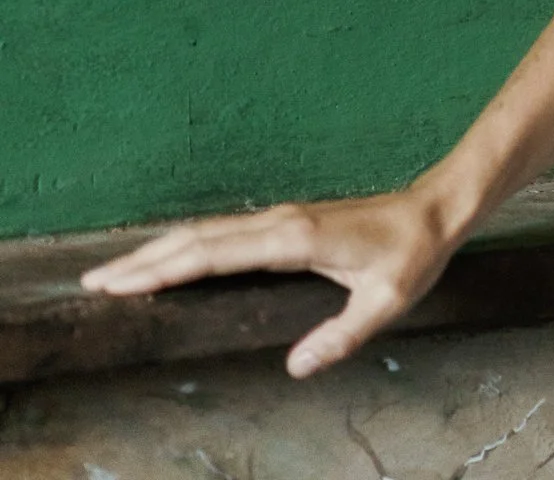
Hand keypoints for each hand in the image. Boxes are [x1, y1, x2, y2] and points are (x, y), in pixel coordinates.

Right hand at [78, 186, 461, 377]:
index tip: (120, 283)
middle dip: (144, 259)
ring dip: (161, 250)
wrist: (433, 210)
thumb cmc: (411, 254)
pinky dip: (189, 246)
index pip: (213, 254)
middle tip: (95, 281)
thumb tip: (295, 369)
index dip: (164, 268)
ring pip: (207, 232)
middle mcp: (279, 223)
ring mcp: (280, 219)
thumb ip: (341, 335)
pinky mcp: (286, 223)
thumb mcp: (386, 301)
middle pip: (197, 238)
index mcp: (293, 239)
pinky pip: (225, 234)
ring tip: (118, 271)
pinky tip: (174, 260)